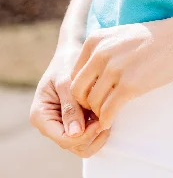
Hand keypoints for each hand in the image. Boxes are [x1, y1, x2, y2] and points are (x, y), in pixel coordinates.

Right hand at [29, 42, 110, 157]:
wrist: (71, 51)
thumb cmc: (66, 61)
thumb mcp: (66, 81)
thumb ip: (70, 106)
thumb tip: (75, 133)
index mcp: (41, 115)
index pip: (62, 138)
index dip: (82, 135)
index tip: (100, 121)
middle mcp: (50, 124)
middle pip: (72, 145)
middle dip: (91, 136)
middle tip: (107, 119)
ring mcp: (62, 124)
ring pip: (81, 145)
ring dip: (96, 135)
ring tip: (107, 116)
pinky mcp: (74, 121)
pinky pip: (86, 135)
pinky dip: (98, 130)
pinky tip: (106, 114)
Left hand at [70, 16, 172, 129]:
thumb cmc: (154, 38)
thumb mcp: (120, 37)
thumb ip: (101, 52)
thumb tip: (88, 77)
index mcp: (96, 40)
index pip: (73, 74)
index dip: (81, 91)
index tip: (92, 98)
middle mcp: (101, 53)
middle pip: (78, 91)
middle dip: (85, 105)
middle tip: (97, 110)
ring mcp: (114, 69)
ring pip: (92, 103)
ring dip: (98, 113)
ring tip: (108, 114)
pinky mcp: (129, 85)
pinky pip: (108, 111)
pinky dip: (107, 120)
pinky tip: (112, 121)